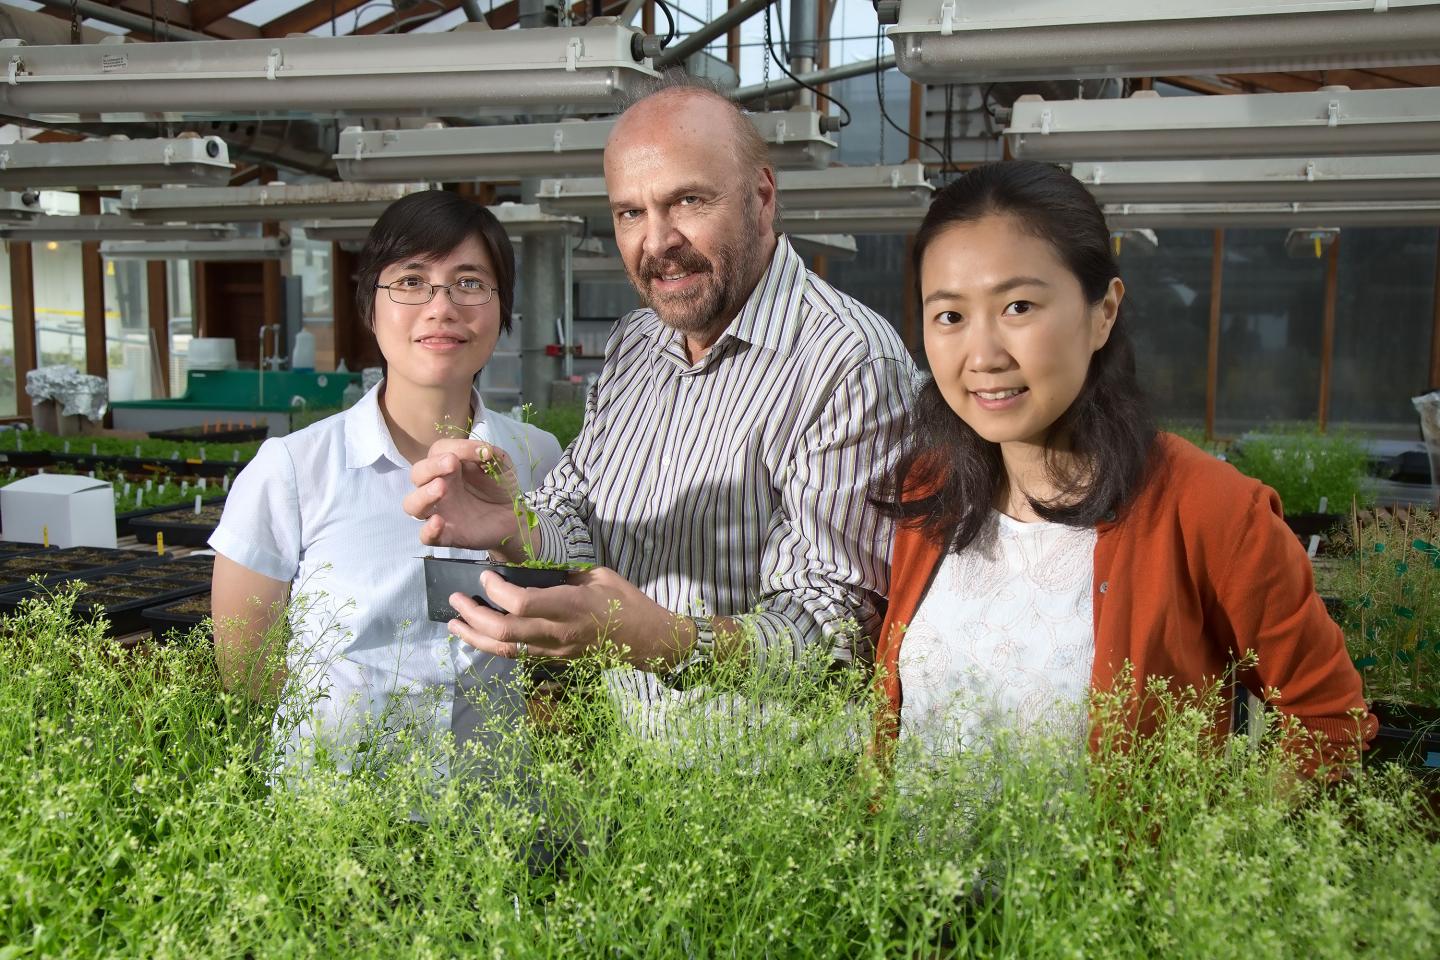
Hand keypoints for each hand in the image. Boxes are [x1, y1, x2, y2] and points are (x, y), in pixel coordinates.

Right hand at [403, 439, 529, 554]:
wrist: (513, 515)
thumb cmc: (500, 486)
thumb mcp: (499, 464)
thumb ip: (490, 454)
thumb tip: (483, 451)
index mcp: (447, 467)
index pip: (438, 451)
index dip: (457, 447)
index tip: (481, 452)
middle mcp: (438, 487)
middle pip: (418, 474)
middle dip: (431, 467)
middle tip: (450, 463)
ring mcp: (439, 511)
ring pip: (412, 504)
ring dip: (423, 495)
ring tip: (441, 488)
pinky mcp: (446, 535)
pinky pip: (426, 536)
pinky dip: (428, 530)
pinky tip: (439, 522)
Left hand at [446, 566, 695, 670]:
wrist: (647, 640)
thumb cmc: (626, 600)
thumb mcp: (597, 575)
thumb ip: (563, 574)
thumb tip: (530, 567)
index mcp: (571, 605)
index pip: (522, 604)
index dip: (497, 590)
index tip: (485, 575)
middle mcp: (559, 632)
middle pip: (505, 631)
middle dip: (474, 616)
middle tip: (455, 599)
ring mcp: (555, 650)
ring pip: (506, 650)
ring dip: (475, 636)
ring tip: (454, 623)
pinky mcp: (555, 660)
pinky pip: (517, 655)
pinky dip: (492, 645)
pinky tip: (477, 635)